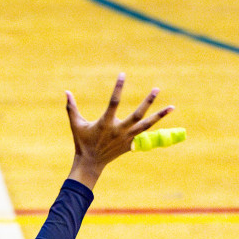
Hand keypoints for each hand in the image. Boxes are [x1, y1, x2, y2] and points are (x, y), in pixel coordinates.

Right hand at [64, 74, 174, 188]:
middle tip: (157, 89)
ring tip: (172, 107)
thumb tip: (66, 92)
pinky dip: (155, 128)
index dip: (118, 87)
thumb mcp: (76, 125)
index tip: (123, 74)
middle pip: (137, 114)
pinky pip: (145, 134)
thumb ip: (71, 108)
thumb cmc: (82, 142)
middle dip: (148, 102)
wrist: (90, 163)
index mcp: (105, 123)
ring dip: (160, 116)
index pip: (114, 102)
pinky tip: (163, 119)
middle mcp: (119, 130)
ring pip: (147, 125)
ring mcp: (127, 138)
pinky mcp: (131, 144)